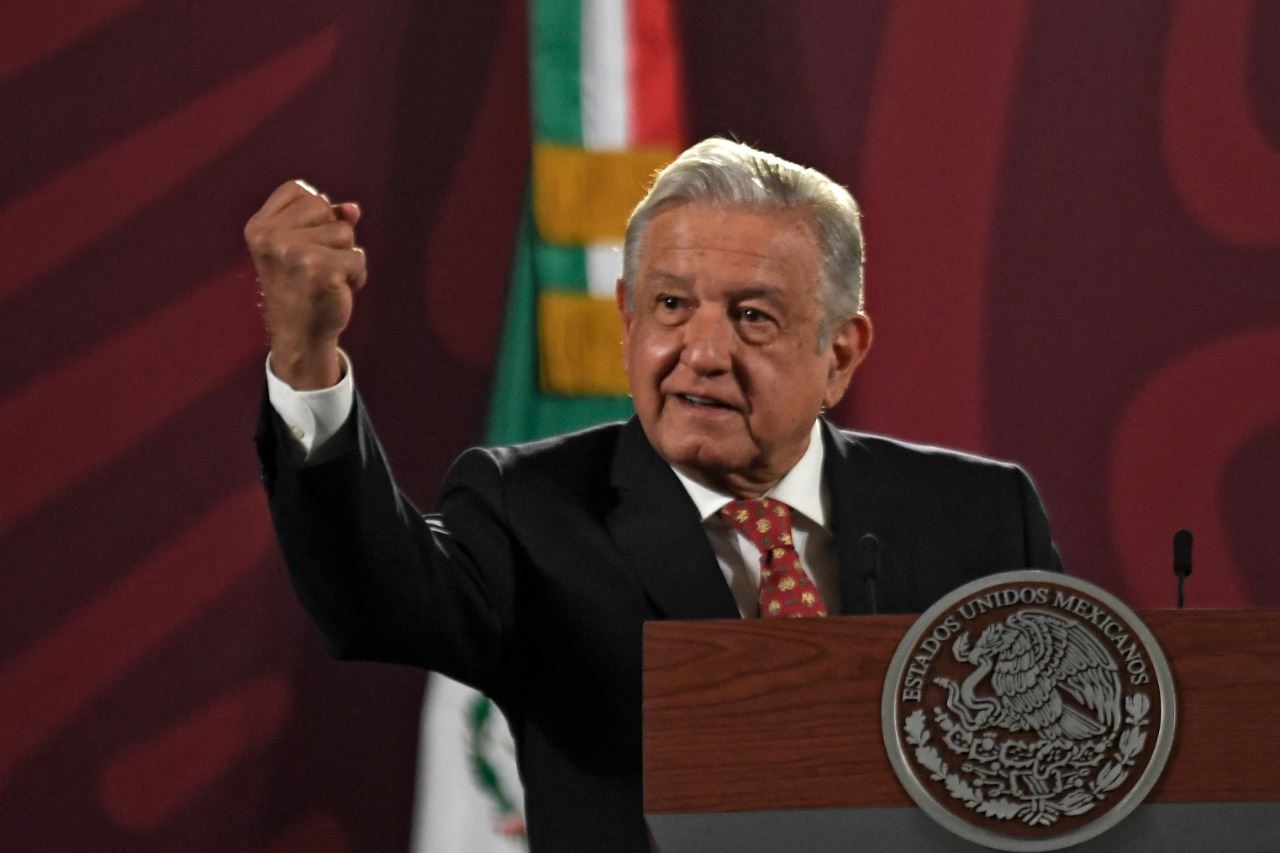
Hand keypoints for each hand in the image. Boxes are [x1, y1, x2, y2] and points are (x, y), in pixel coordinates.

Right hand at [245, 180, 366, 388]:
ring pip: (345, 231)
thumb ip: (325, 220)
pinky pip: (358, 257)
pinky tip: (337, 290)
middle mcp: (270, 237)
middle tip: (314, 265)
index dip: (313, 213)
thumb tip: (352, 209)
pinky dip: (357, 275)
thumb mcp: (303, 246)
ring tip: (325, 278)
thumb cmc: (302, 287)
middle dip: (330, 234)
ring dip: (345, 256)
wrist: (300, 335)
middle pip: (324, 205)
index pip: (299, 190)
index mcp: (259, 227)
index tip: (302, 242)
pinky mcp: (320, 269)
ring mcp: (294, 253)